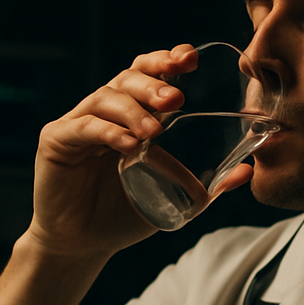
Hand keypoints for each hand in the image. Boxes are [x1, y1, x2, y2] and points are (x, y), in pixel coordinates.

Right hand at [26, 44, 198, 260]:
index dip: (166, 61)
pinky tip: (128, 144)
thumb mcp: (171, 196)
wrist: (83, 246)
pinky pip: (83, 128)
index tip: (189, 58)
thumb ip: (207, 186)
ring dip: (133, 110)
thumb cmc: (123, 216)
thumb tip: (247, 171)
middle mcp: (103, 112)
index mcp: (130, 115)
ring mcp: (77, 123)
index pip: (147, 75)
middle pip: (127, 79)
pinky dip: (107, 132)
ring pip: (105, 98)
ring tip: (155, 130)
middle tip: (176, 99)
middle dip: (153, 83)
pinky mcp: (55, 141)